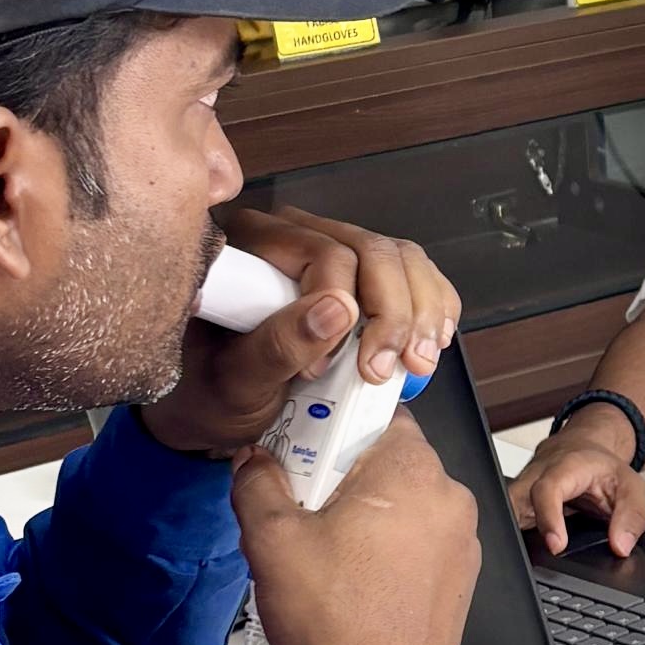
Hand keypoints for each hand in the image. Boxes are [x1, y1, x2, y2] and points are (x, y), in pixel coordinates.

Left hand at [138, 216, 461, 464]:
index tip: (325, 368)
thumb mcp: (234, 381)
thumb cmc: (212, 394)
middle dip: (392, 313)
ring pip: (401, 258)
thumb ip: (277, 345)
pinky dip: (433, 306)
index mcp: (250, 245)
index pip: (324, 254)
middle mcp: (293, 234)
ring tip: (416, 363)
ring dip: (421, 311)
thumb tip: (337, 309)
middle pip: (372, 251)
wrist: (217, 410)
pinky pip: (413, 272)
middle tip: (386, 371)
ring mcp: (332, 249)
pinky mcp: (360, 274)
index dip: (342, 309)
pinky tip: (429, 342)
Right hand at [234, 415, 476, 644]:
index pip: (378, 412)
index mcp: (411, 471)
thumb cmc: (339, 625)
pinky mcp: (459, 581)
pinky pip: (418, 545)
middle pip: (387, 460)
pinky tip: (349, 582)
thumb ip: (256, 483)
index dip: (333, 423)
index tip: (303, 444)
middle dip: (341, 475)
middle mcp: (448, 500)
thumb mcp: (271, 539)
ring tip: (320, 553)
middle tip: (301, 505)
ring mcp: (460, 544)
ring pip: (403, 505)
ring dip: (363, 515)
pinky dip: (386, 551)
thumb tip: (253, 464)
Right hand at [507, 416, 644, 557]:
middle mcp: (536, 476)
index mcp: (564, 468)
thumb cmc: (602, 468)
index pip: (547, 490)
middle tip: (531, 559)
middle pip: (513, 501)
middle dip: (516, 530)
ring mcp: (522, 490)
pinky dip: (512, 539)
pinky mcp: (516, 504)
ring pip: (504, 512)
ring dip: (510, 537)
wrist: (583, 450)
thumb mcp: (631, 487)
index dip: (548, 518)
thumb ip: (632, 516)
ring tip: (522, 561)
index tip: (556, 545)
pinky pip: (508, 521)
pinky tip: (520, 555)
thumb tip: (621, 546)